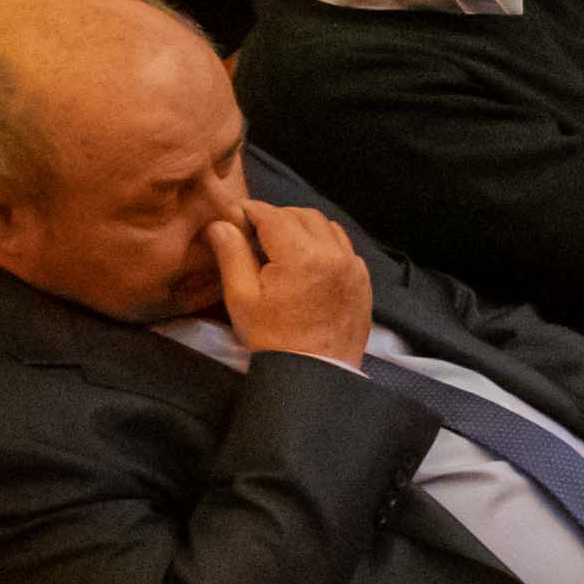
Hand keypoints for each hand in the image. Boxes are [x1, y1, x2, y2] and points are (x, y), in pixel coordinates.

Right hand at [206, 200, 377, 367]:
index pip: (274, 215)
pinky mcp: (362, 280)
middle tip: (255, 230)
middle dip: (277, 216)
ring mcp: (353, 266)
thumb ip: (232, 255)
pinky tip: (307, 259)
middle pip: (303, 216)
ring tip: (280, 243)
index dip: (252, 210)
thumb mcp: (242, 298)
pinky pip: (343, 247)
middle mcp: (334, 254)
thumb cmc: (273, 338)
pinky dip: (325, 243)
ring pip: (327, 227)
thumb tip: (221, 224)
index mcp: (303, 255)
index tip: (237, 213)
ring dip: (303, 226)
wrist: (315, 373)